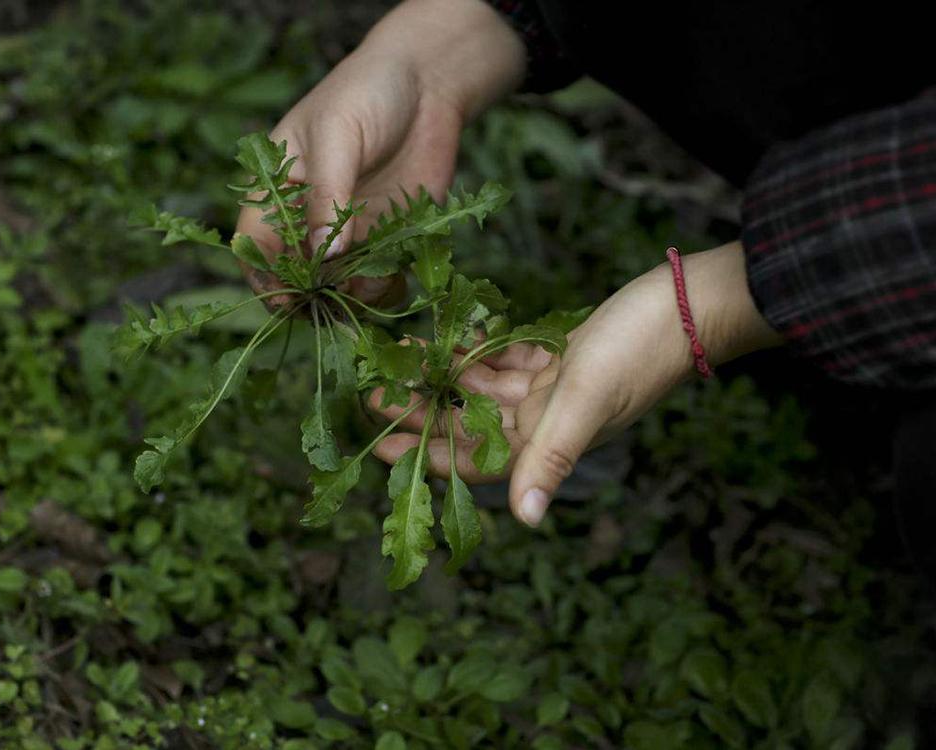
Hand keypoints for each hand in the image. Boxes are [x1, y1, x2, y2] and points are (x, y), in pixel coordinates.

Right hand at [236, 0, 524, 304]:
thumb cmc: (366, 92)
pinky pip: (378, 278)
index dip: (265, 276)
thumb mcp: (337, 135)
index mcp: (277, 188)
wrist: (429, 81)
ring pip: (338, 285)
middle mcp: (308, 217)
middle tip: (334, 304)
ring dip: (350, 297)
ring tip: (368, 287)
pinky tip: (393, 280)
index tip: (286, 300)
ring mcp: (349, 231)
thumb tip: (325, 256)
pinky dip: (383, 290)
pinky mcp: (387, 237)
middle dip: (311, 296)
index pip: (255, 244)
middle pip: (296, 275)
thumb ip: (328, 195)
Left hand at [371, 241, 783, 525]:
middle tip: (371, 393)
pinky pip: (504, 360)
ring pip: (481, 390)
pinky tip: (444, 336)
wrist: (690, 302)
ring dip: (441, 377)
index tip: (378, 444)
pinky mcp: (556, 358)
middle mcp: (545, 421)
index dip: (425, 455)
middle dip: (421, 411)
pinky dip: (475, 350)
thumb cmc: (642, 349)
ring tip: (396, 359)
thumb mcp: (588, 399)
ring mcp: (550, 390)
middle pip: (468, 424)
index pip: (474, 460)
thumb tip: (524, 520)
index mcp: (549, 440)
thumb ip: (553, 457)